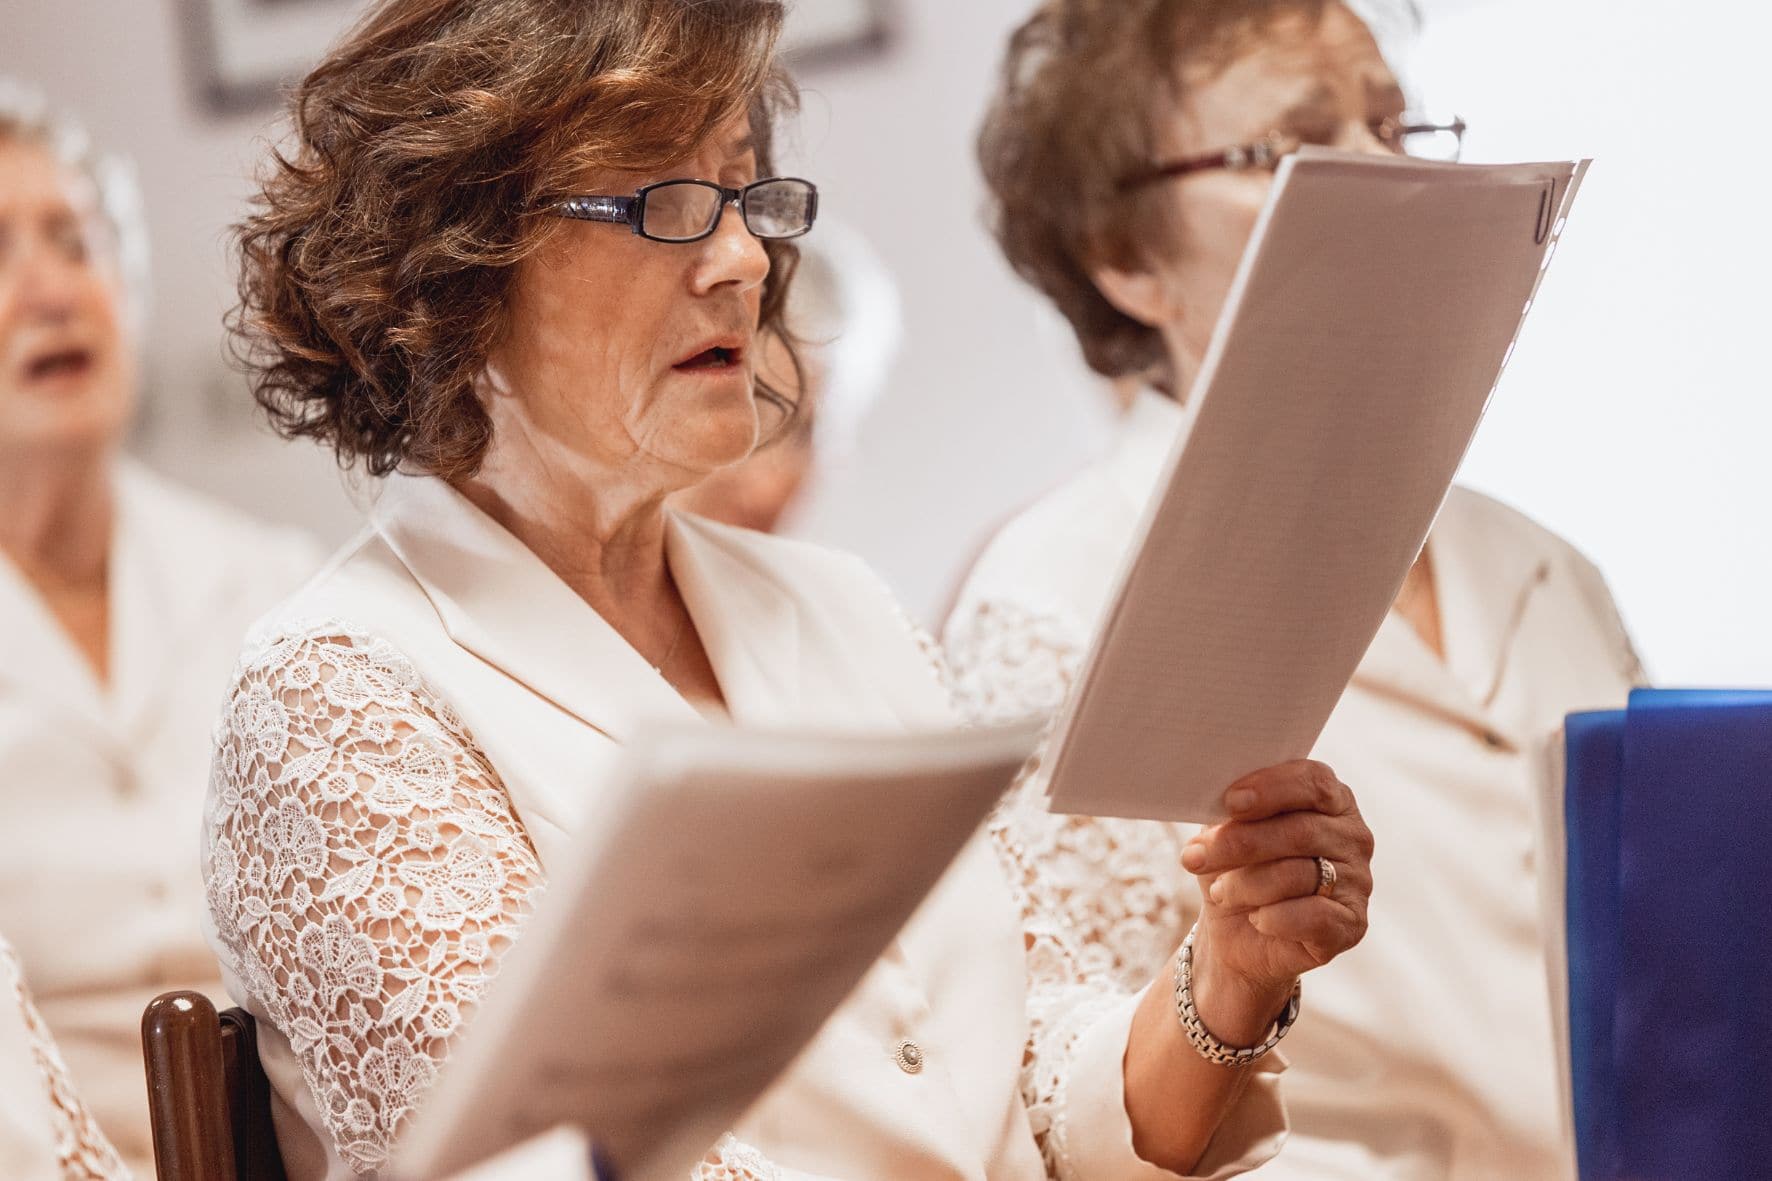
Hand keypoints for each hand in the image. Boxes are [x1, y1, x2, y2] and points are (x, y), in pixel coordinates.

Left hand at [1179, 760, 1373, 1042]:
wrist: (1237, 934)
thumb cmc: (1234, 869)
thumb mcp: (1224, 832)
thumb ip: (1230, 811)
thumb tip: (1212, 801)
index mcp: (1330, 799)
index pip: (1313, 781)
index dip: (1272, 788)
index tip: (1230, 802)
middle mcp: (1352, 836)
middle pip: (1301, 831)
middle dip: (1240, 843)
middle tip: (1196, 857)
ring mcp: (1358, 881)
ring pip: (1299, 874)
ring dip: (1246, 884)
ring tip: (1219, 892)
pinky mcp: (1352, 924)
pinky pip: (1314, 917)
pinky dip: (1274, 918)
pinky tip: (1255, 918)